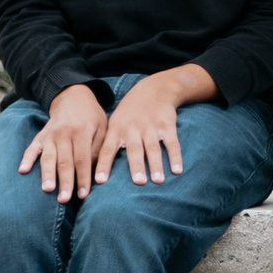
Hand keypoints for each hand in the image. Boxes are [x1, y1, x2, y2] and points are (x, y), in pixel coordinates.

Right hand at [19, 83, 106, 202]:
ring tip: (47, 189)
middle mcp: (64, 134)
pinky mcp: (40, 136)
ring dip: (47, 174)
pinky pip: (32, 148)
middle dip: (65, 182)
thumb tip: (95, 173)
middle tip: (65, 199)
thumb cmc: (91, 118)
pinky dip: (27, 159)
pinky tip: (23, 171)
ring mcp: (50, 135)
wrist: (73, 98)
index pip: (82, 159)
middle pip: (64, 161)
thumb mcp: (103, 128)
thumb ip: (98, 149)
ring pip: (48, 157)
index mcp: (82, 132)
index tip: (84, 194)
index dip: (83, 177)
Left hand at [95, 65, 216, 186]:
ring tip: (158, 181)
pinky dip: (175, 156)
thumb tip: (94, 167)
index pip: (107, 149)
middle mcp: (133, 129)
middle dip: (136, 166)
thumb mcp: (115, 122)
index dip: (104, 165)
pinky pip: (171, 143)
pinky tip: (177, 170)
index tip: (100, 181)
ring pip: (153, 148)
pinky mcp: (167, 125)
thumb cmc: (129, 113)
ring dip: (156, 165)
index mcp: (117, 129)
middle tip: (138, 183)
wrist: (154, 89)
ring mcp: (151, 126)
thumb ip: (108, 142)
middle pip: (134, 150)